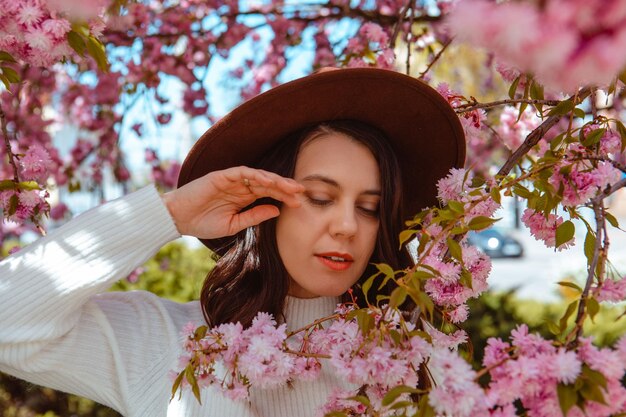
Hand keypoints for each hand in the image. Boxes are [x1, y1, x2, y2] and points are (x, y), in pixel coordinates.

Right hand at [161, 166, 303, 238]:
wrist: (178, 219)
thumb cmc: (203, 223)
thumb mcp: (234, 225)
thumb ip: (254, 216)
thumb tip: (277, 210)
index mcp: (244, 198)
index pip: (268, 194)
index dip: (284, 197)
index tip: (299, 204)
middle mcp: (240, 187)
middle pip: (268, 184)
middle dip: (285, 187)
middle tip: (302, 191)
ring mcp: (231, 180)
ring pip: (258, 176)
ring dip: (275, 180)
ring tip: (290, 186)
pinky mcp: (221, 176)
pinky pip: (242, 172)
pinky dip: (256, 175)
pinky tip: (268, 182)